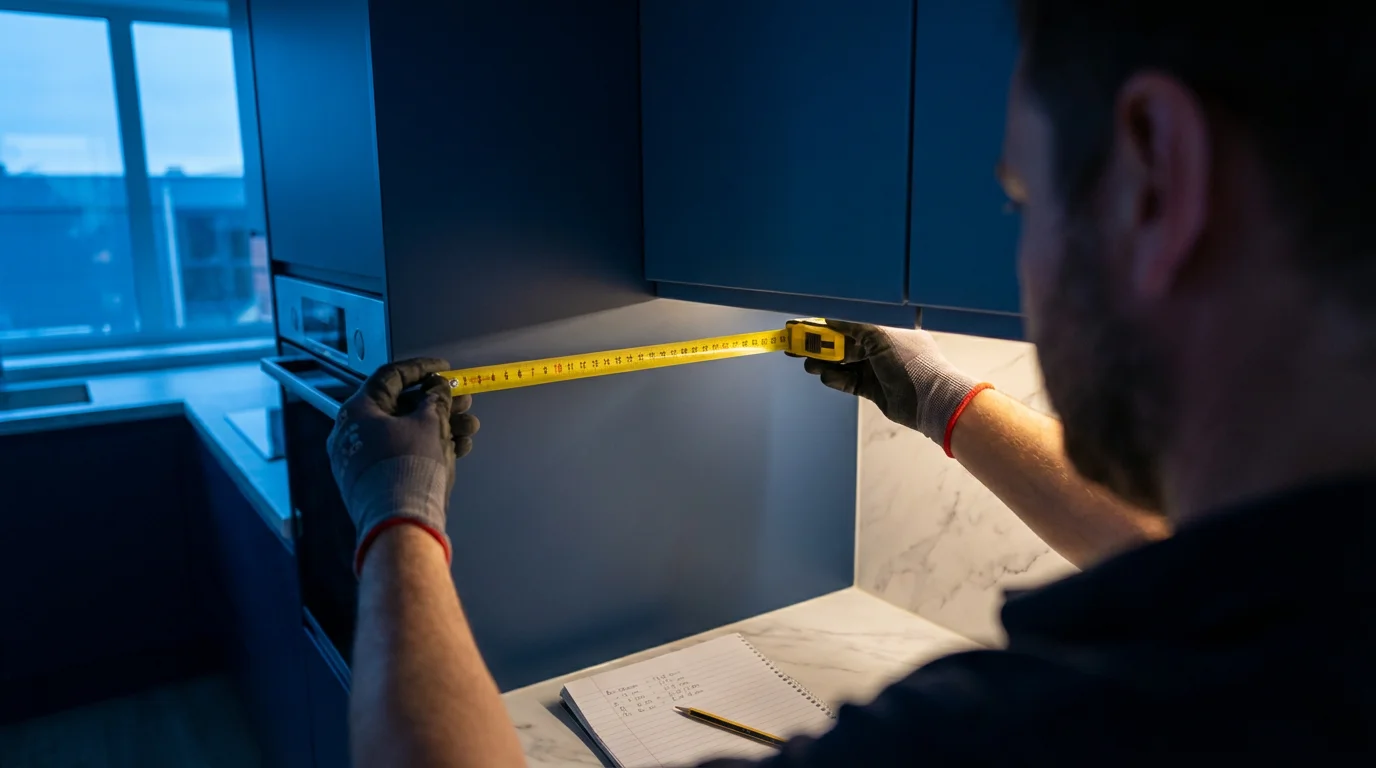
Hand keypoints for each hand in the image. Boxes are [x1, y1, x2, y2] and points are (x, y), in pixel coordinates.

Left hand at [327, 358, 480, 573]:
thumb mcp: (430, 423)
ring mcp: (362, 459)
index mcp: (357, 411)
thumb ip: (436, 399)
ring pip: (406, 433)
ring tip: (471, 427)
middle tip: (466, 401)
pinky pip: (403, 454)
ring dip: (441, 426)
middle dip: (438, 403)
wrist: (399, 524)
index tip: (445, 369)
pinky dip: (429, 448)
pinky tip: (460, 448)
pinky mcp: (374, 482)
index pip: (390, 377)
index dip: (422, 369)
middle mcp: (354, 433)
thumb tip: (438, 389)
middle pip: (401, 407)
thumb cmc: (410, 464)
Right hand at [802, 320, 979, 443]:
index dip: (827, 323)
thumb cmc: (913, 362)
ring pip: (843, 363)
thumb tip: (830, 316)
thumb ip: (854, 325)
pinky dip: (835, 378)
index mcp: (887, 329)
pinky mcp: (873, 389)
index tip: (805, 324)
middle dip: (820, 344)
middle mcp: (882, 347)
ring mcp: (877, 369)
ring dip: (825, 362)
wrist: (931, 400)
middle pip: (843, 343)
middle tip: (796, 345)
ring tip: (808, 363)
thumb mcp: (881, 336)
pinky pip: (849, 381)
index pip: (851, 322)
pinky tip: (824, 376)